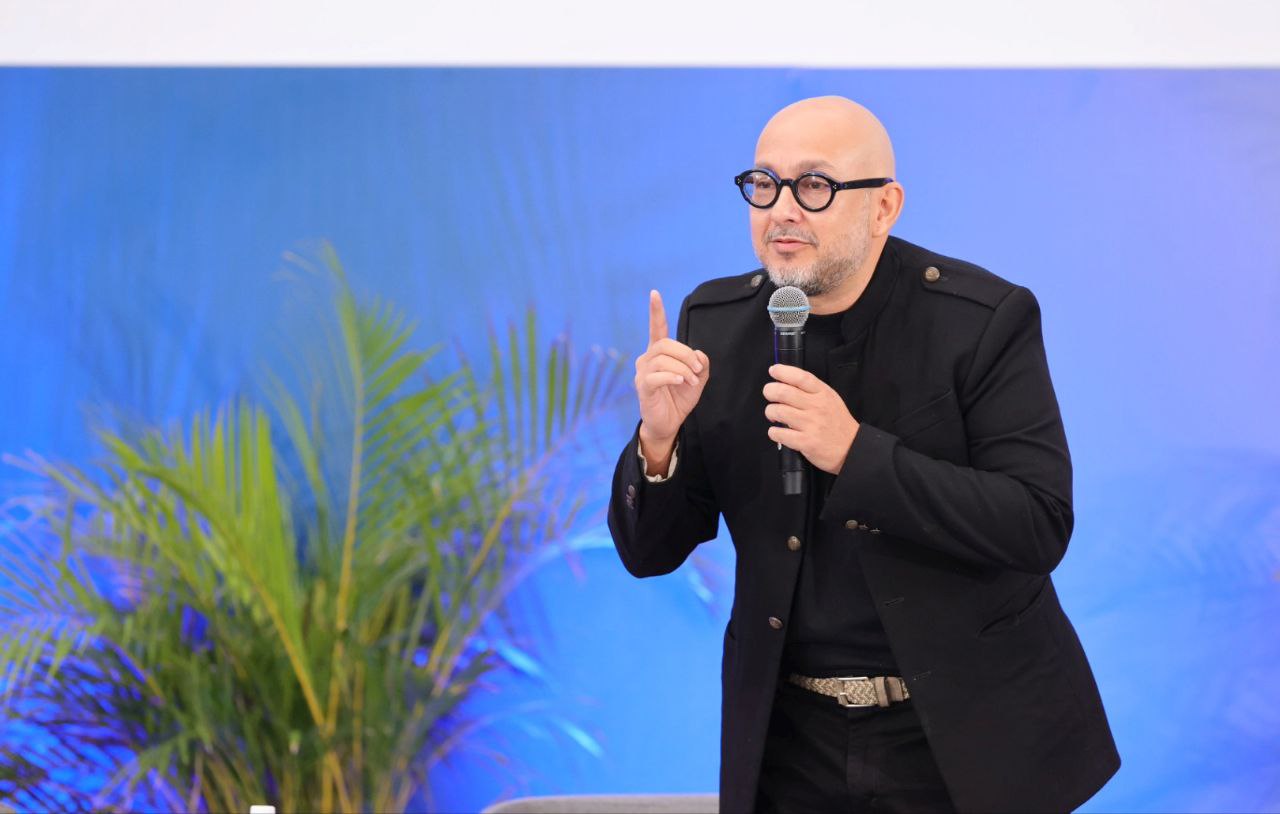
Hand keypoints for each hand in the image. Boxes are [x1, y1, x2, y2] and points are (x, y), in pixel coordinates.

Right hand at [635, 290, 709, 469]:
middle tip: (698, 370)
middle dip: (686, 354)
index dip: (656, 311)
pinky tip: (681, 382)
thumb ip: (700, 363)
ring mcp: (642, 373)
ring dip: (683, 368)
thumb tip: (698, 354)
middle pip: (665, 343)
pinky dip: (672, 376)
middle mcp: (647, 359)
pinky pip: (656, 376)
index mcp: (659, 353)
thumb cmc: (679, 399)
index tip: (654, 293)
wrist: (668, 424)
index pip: (657, 329)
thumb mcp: (697, 379)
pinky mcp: (642, 387)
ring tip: (691, 381)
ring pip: (663, 359)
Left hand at [763, 364, 859, 474]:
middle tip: (769, 395)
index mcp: (823, 394)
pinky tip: (777, 431)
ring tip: (774, 415)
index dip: (783, 371)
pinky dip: (774, 432)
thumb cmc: (838, 424)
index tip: (773, 370)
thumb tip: (786, 381)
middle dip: (769, 391)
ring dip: (770, 412)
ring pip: (778, 411)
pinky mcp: (805, 442)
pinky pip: (780, 433)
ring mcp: (811, 424)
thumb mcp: (831, 399)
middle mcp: (816, 407)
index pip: (800, 377)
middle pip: (783, 392)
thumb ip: (811, 390)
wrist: (852, 448)